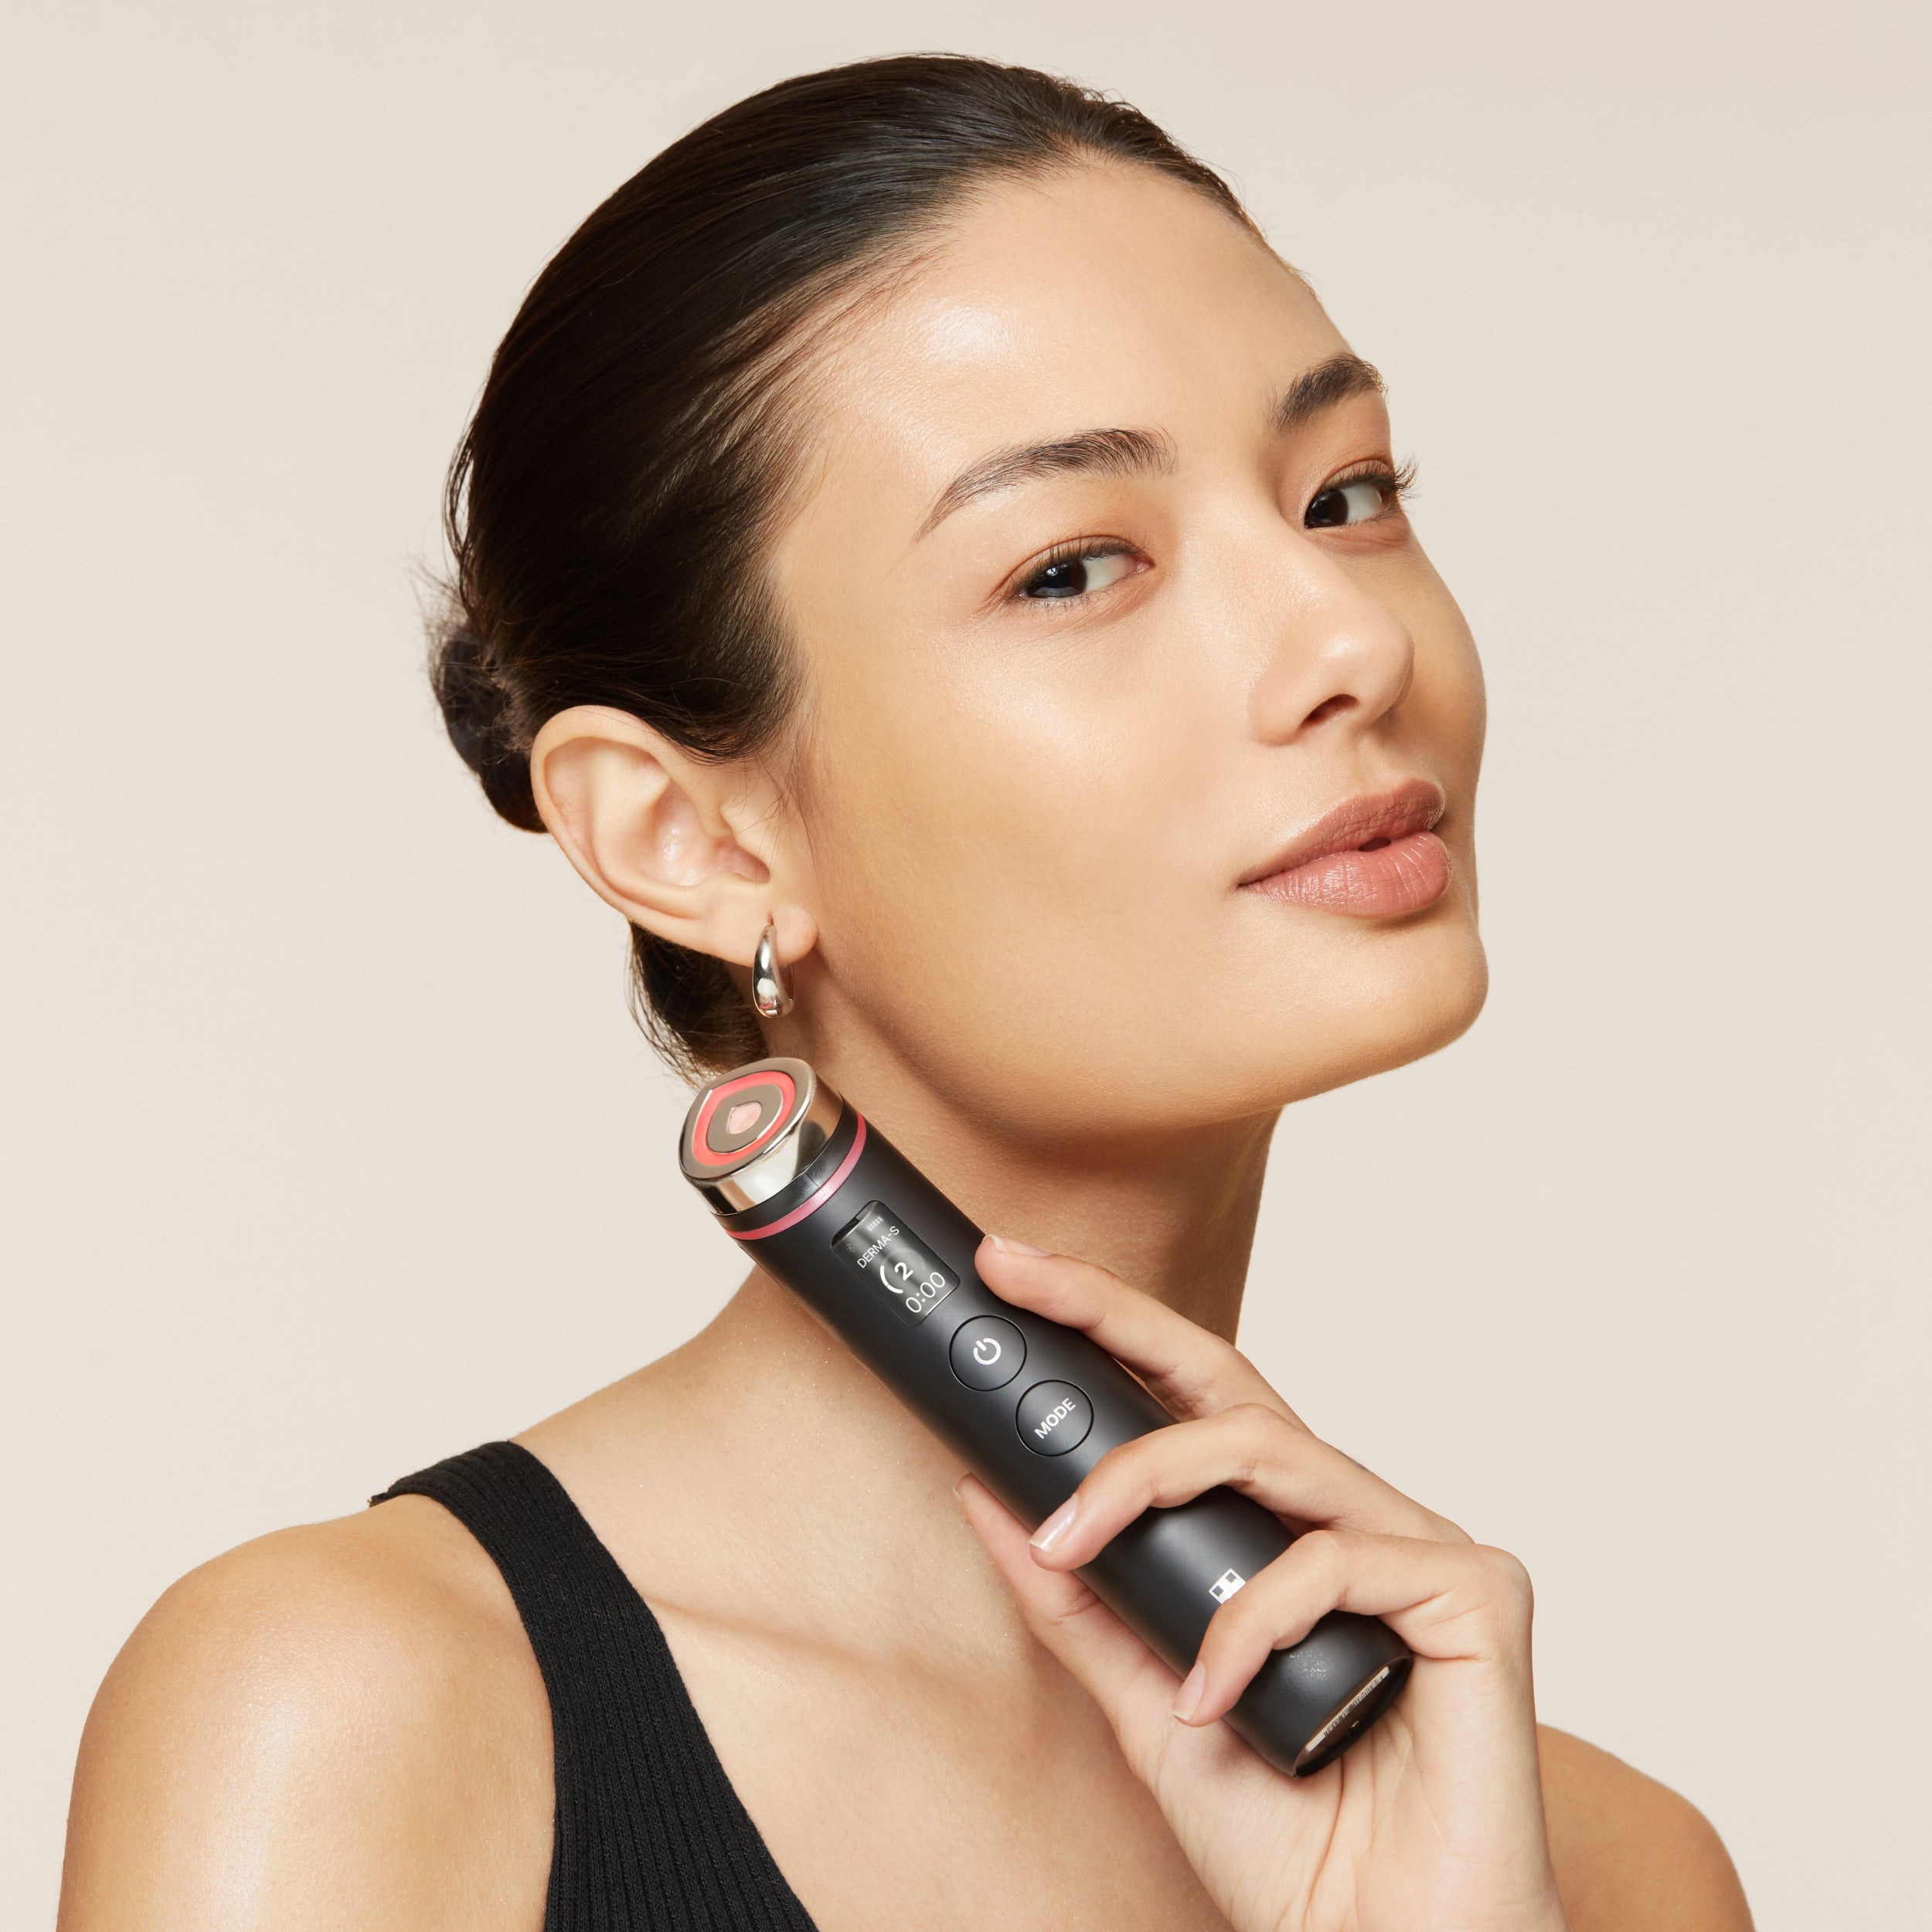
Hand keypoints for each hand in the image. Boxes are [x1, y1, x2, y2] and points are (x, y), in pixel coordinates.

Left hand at [959, 1237, 1568, 1931]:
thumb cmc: (1292, 1844)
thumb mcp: (1147, 1706)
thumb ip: (1078, 1604)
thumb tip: (989, 1501)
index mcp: (1287, 1537)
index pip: (1196, 1403)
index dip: (1112, 1328)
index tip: (1018, 1276)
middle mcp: (1353, 1522)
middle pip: (1233, 1383)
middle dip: (1118, 1317)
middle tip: (1026, 1280)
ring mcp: (1419, 1550)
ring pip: (1272, 1452)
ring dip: (1148, 1484)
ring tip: (1070, 1545)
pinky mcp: (1478, 1595)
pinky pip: (1337, 1561)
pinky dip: (1251, 1625)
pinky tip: (1215, 1700)